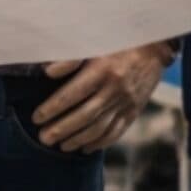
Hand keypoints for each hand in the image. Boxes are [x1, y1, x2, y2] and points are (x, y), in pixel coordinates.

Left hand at [30, 43, 173, 151]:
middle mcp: (114, 89)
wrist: (154, 47)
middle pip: (84, 115)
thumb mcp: (93, 42)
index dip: (52, 108)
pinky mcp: (134, 111)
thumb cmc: (116, 42)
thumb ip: (70, 58)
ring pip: (100, 127)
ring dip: (78, 139)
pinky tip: (86, 148)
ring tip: (60, 146)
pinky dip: (100, 142)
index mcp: (101, 70)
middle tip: (43, 138)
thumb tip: (47, 72)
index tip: (36, 117)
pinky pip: (117, 131)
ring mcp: (126, 102)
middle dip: (61, 129)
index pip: (72, 94)